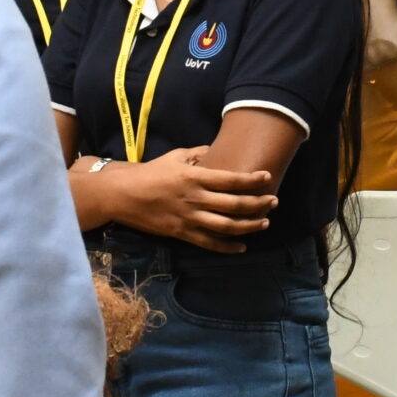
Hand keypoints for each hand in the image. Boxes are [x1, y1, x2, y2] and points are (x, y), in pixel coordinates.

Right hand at [114, 148, 276, 251]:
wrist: (123, 194)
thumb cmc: (150, 172)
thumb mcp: (175, 157)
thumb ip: (197, 154)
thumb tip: (214, 150)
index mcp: (194, 177)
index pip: (231, 179)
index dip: (252, 180)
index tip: (267, 177)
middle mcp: (195, 198)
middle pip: (234, 204)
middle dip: (258, 204)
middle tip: (274, 201)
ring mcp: (189, 218)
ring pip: (226, 226)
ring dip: (249, 226)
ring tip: (264, 223)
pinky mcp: (181, 233)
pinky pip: (208, 243)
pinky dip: (227, 247)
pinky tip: (241, 246)